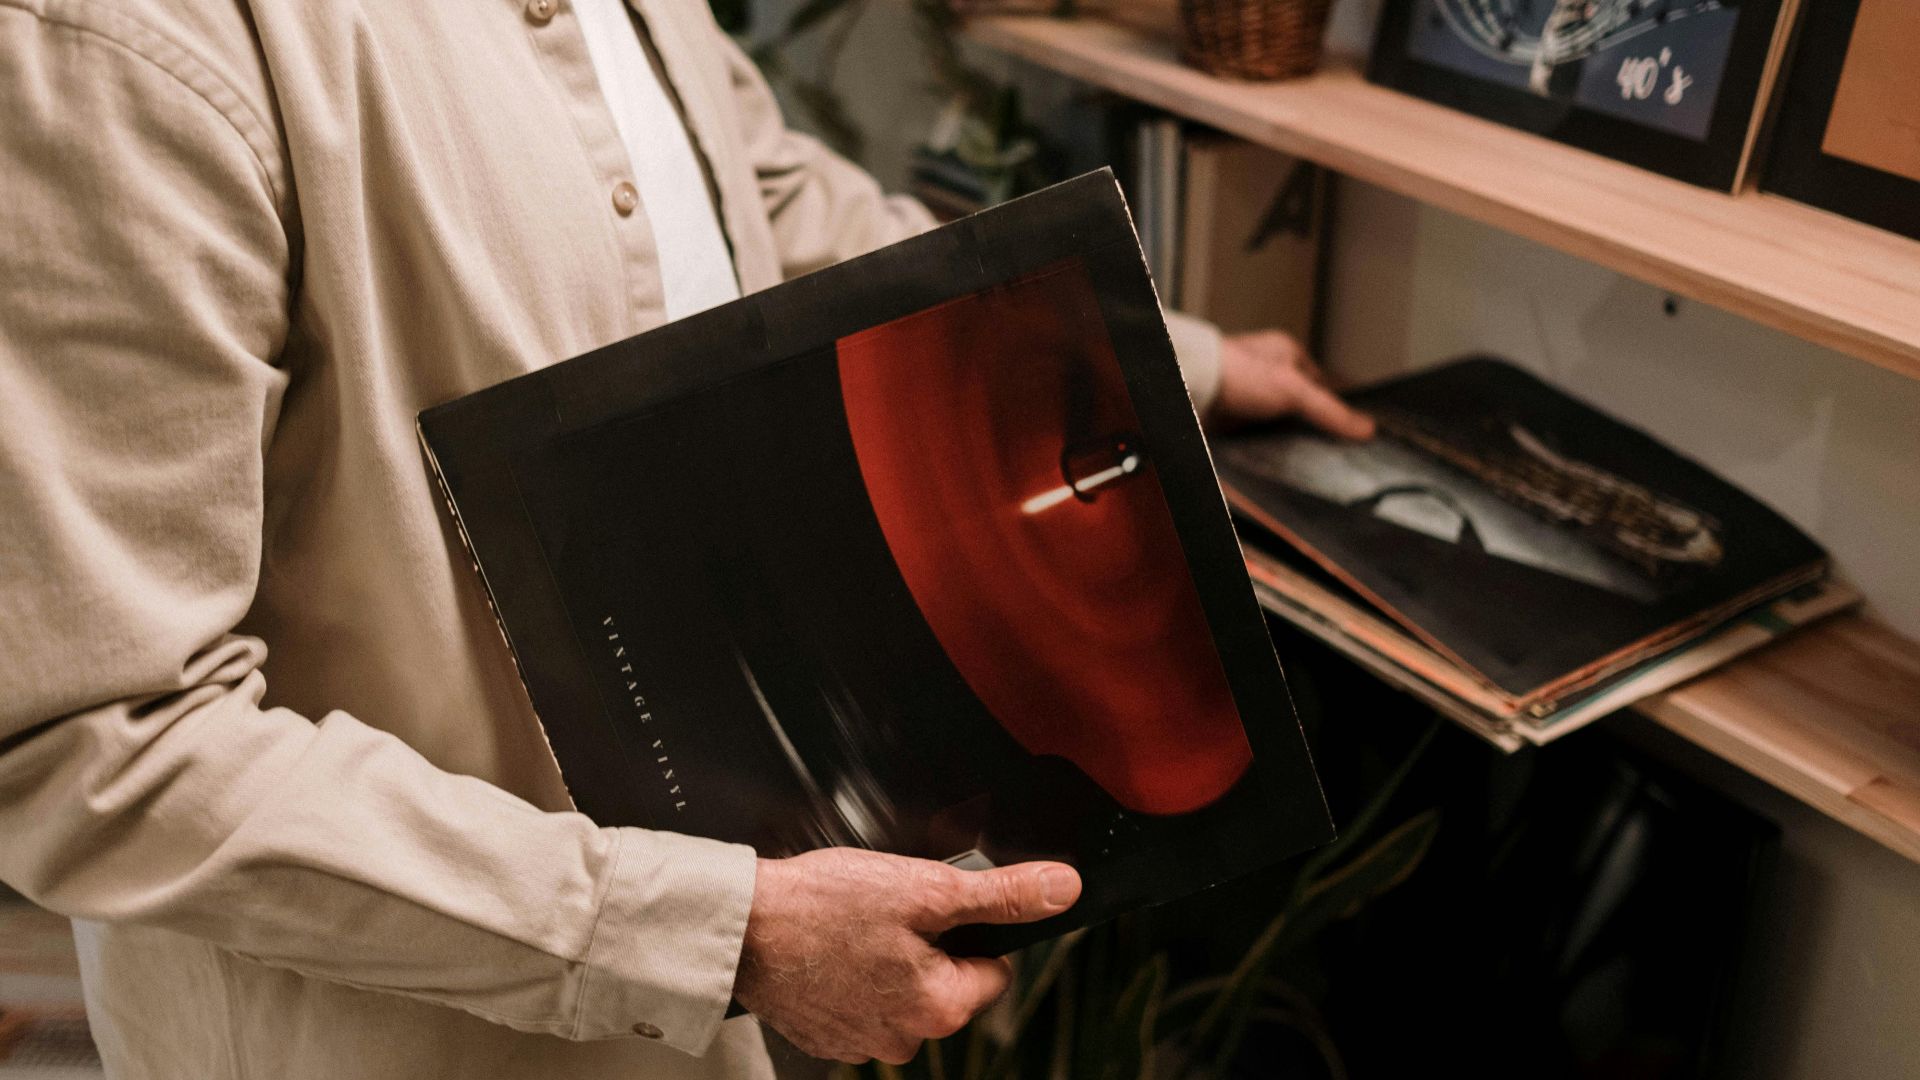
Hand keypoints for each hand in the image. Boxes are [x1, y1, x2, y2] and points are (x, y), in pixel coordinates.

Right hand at [734, 848, 1080, 1064]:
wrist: (741, 925)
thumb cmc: (822, 904)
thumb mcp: (926, 887)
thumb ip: (1002, 895)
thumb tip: (1063, 890)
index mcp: (939, 1007)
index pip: (993, 970)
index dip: (970, 930)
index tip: (931, 910)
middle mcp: (905, 1038)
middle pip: (948, 983)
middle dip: (927, 946)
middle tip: (887, 913)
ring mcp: (862, 1043)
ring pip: (903, 993)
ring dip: (889, 962)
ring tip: (854, 928)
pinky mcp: (827, 1036)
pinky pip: (862, 1003)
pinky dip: (854, 977)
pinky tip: (832, 949)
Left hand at [1212, 330, 1374, 439]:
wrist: (1192, 386)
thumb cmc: (1236, 372)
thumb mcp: (1294, 390)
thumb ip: (1329, 410)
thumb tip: (1364, 428)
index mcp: (1284, 353)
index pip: (1319, 381)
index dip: (1332, 403)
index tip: (1346, 426)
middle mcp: (1265, 371)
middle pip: (1297, 401)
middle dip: (1307, 422)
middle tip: (1323, 446)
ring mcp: (1247, 392)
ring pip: (1276, 418)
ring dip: (1284, 434)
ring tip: (1299, 453)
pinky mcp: (1231, 412)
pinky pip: (1255, 431)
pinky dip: (1263, 442)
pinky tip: (1270, 452)